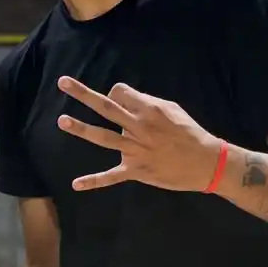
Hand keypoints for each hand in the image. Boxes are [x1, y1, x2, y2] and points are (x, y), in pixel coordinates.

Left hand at [55, 77, 219, 191]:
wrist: (205, 162)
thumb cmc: (189, 132)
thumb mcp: (172, 110)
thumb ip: (147, 104)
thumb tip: (125, 100)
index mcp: (148, 109)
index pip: (120, 93)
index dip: (115, 93)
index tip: (116, 98)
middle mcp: (138, 127)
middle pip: (106, 107)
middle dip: (83, 94)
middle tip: (62, 82)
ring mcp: (135, 150)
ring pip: (104, 137)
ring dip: (82, 129)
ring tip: (62, 120)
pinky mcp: (136, 170)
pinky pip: (112, 176)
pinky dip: (94, 181)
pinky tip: (76, 184)